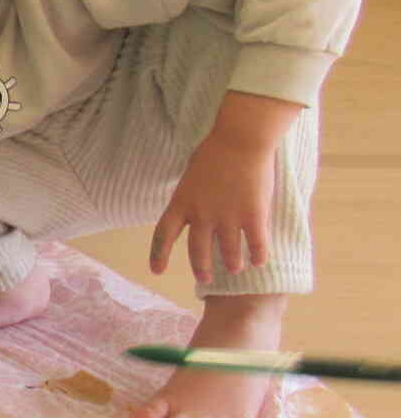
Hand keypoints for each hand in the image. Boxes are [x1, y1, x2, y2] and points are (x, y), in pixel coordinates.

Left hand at [149, 132, 276, 285]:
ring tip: (235, 269)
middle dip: (201, 268)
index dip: (159, 255)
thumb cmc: (215, 152)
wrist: (240, 140)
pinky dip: (259, 255)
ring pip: (229, 252)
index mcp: (181, 203)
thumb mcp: (190, 176)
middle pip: (197, 251)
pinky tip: (260, 261)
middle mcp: (201, 216)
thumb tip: (192, 211)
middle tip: (205, 278)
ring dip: (232, 264)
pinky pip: (256, 244)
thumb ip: (190, 197)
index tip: (156, 271)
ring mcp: (227, 218)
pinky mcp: (253, 216)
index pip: (163, 235)